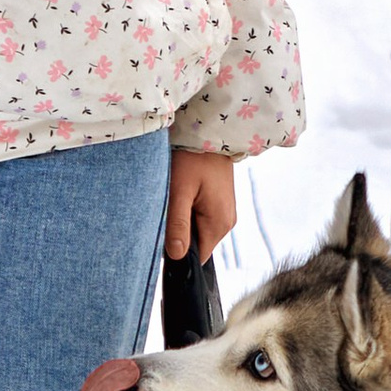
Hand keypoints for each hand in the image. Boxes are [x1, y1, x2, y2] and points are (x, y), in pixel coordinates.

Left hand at [166, 147, 243, 262]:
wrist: (209, 133)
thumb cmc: (193, 158)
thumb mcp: (180, 191)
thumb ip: (178, 224)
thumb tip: (176, 256)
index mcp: (219, 224)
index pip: (198, 256)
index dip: (179, 251)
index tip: (164, 236)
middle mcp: (226, 222)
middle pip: (197, 244)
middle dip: (179, 234)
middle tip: (167, 210)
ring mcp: (225, 213)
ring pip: (198, 231)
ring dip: (183, 221)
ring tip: (176, 199)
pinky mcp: (220, 204)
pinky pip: (202, 218)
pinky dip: (189, 211)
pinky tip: (183, 195)